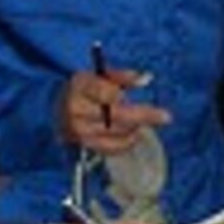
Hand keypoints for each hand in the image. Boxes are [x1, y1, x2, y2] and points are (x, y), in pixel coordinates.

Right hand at [57, 65, 171, 153]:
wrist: (57, 107)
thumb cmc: (86, 88)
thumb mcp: (100, 75)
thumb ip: (123, 76)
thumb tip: (145, 78)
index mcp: (80, 86)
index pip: (105, 92)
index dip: (120, 94)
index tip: (135, 93)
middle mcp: (76, 110)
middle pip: (115, 115)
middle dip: (142, 116)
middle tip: (165, 116)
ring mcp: (78, 131)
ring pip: (116, 133)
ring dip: (134, 128)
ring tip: (142, 122)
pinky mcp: (83, 146)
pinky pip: (111, 149)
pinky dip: (126, 142)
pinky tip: (132, 135)